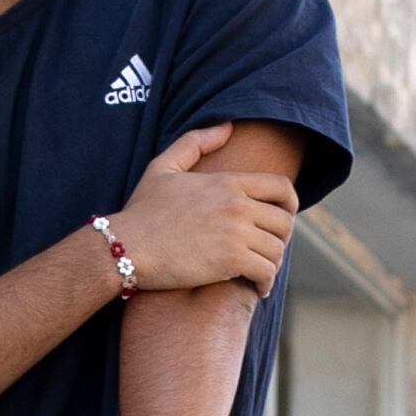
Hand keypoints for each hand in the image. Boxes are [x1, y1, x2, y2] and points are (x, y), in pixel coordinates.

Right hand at [107, 125, 295, 297]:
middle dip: (281, 239)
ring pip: (277, 249)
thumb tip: (227, 126)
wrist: (125, 246)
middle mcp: (237, 204)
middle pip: (284, 221)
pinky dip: (265, 283)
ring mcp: (236, 232)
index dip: (290, 205)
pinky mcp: (230, 261)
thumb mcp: (163, 167)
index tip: (283, 219)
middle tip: (268, 251)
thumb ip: (195, 142)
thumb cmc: (141, 211)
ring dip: (272, 264)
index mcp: (228, 182)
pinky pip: (265, 272)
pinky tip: (257, 289)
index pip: (281, 188)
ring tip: (261, 273)